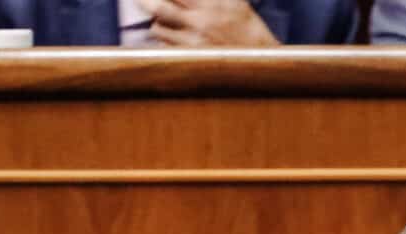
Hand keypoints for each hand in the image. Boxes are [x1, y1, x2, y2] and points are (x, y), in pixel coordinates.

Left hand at [145, 0, 278, 44]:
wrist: (260, 57)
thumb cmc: (246, 25)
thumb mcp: (233, 0)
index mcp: (209, 3)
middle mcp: (199, 21)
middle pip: (159, 7)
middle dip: (145, 1)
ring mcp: (194, 41)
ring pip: (158, 29)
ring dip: (157, 21)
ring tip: (163, 19)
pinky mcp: (191, 57)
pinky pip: (166, 46)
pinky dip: (164, 39)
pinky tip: (171, 36)